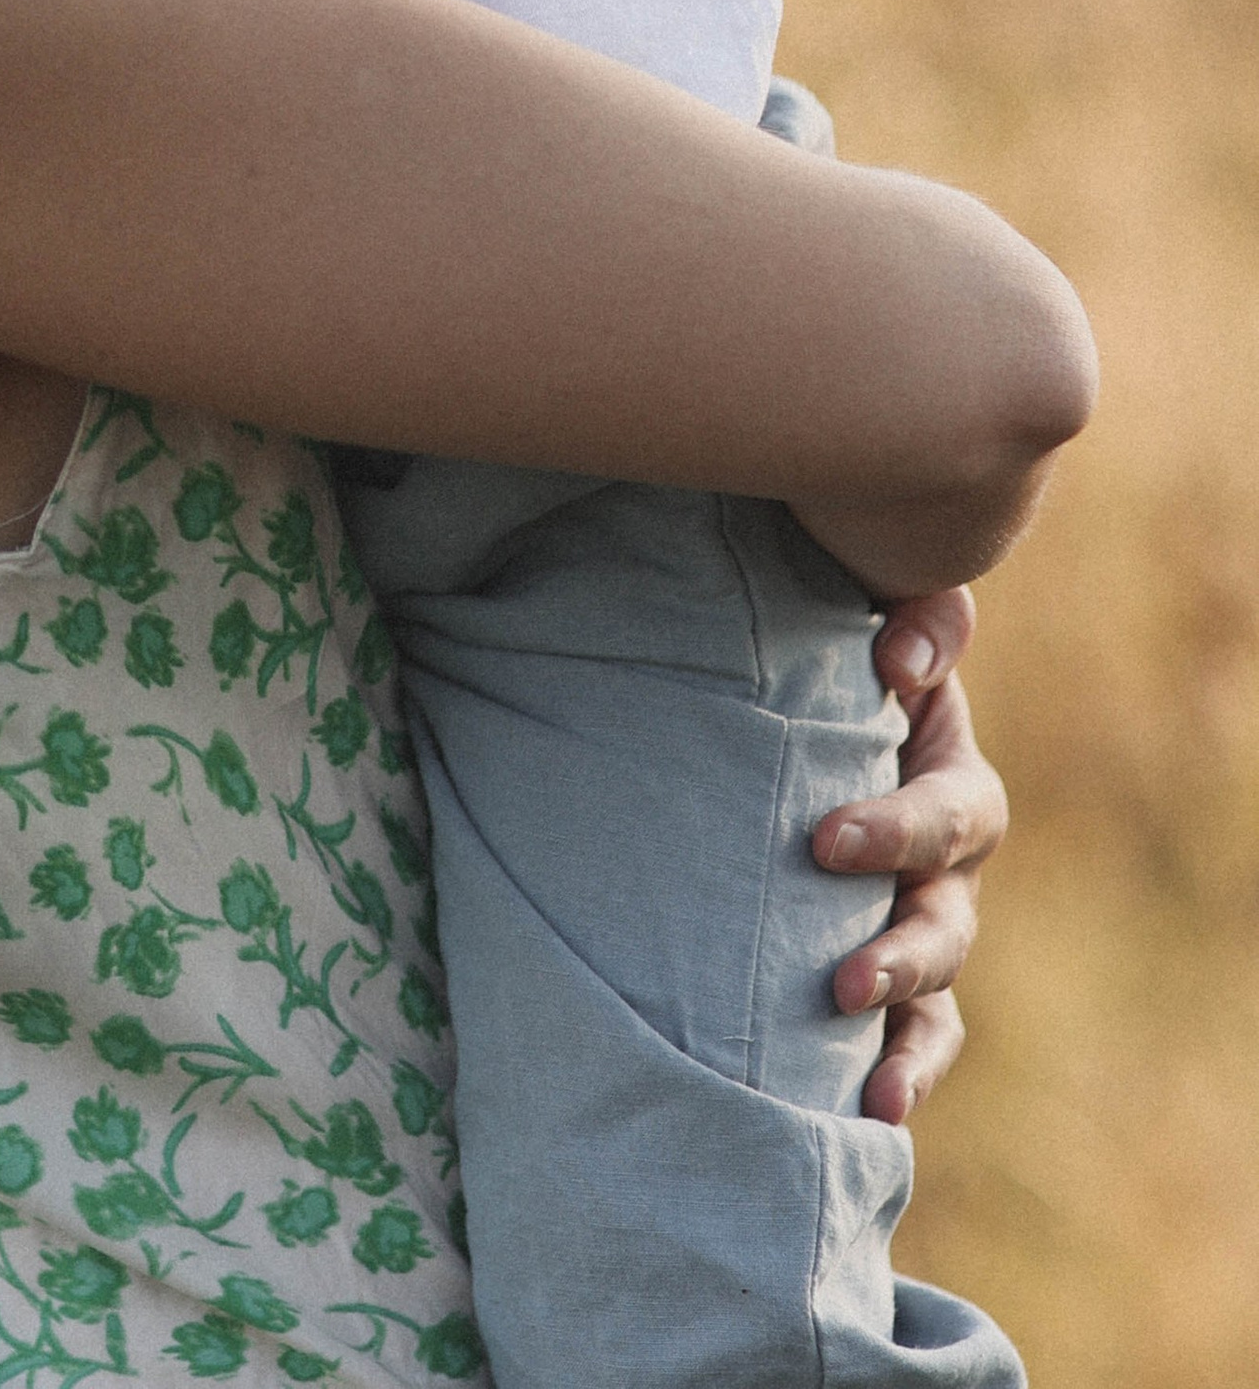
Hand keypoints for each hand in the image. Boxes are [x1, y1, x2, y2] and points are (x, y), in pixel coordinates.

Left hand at [811, 585, 1005, 1122]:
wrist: (798, 717)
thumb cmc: (839, 667)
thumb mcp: (883, 631)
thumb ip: (916, 625)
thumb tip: (897, 658)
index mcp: (949, 786)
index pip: (947, 814)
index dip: (897, 829)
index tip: (824, 840)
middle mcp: (946, 875)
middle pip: (946, 926)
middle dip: (900, 959)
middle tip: (842, 983)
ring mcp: (918, 936)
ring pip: (936, 1004)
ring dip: (907, 1047)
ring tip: (876, 1095)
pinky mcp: (884, 986)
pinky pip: (908, 1046)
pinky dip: (895, 1082)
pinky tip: (862, 1123)